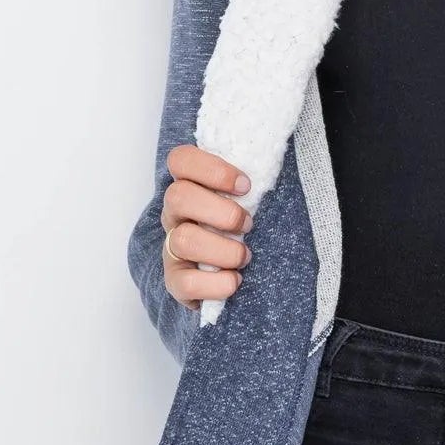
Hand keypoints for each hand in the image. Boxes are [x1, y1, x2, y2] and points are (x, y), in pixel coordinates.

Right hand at [161, 144, 252, 309]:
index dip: (212, 169)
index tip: (245, 186)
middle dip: (223, 212)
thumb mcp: (246, 200)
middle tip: (248, 225)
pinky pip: (184, 282)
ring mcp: (171, 247)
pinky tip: (234, 280)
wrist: (229, 272)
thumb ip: (251, 181)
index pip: (181, 160)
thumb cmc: (242, 227)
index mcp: (189, 186)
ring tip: (245, 256)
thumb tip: (273, 161)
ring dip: (224, 250)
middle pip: (178, 196)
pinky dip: (215, 284)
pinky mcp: (175, 281)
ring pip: (183, 239)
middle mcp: (175, 214)